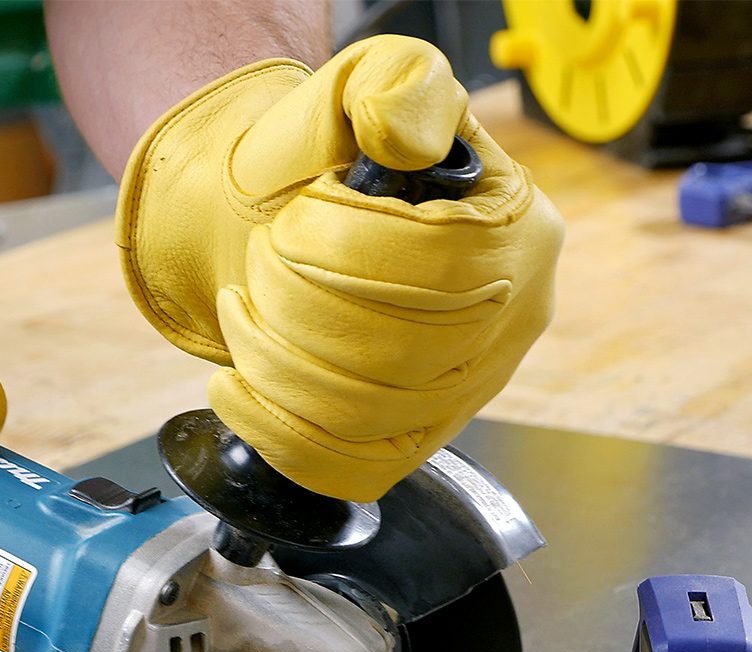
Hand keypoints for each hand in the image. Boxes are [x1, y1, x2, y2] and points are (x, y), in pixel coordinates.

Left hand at [117, 35, 563, 501]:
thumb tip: (405, 138)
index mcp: (516, 225)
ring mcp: (472, 386)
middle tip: (253, 269)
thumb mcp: (368, 84)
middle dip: (299, 307)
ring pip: (372, 414)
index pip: (438, 262)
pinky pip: (357, 468)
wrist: (294, 212)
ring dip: (278, 364)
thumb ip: (397, 89)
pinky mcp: (422, 436)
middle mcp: (513, 314)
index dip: (343, 248)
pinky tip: (235, 392)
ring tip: (238, 316)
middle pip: (404, 349)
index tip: (287, 221)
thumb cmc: (331, 150)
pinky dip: (280, 436)